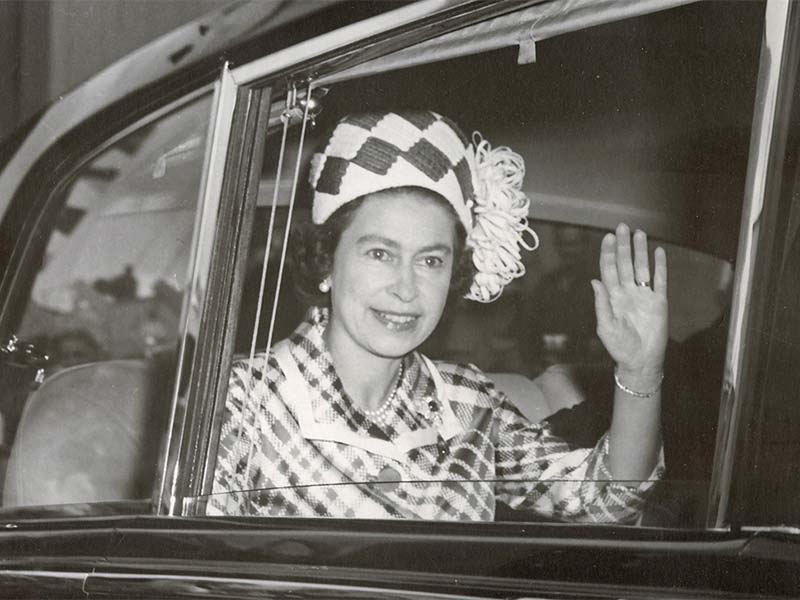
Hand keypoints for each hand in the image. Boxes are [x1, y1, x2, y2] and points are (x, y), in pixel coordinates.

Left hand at [591, 223, 667, 380]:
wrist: (640, 361)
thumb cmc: (619, 346)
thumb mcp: (605, 326)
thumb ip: (601, 303)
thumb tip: (594, 281)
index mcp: (612, 297)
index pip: (609, 270)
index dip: (608, 253)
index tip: (608, 237)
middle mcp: (627, 292)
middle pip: (624, 263)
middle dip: (623, 245)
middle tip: (622, 227)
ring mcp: (643, 295)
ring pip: (641, 267)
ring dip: (640, 251)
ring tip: (639, 233)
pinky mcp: (659, 302)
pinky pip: (660, 280)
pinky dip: (659, 266)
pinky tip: (658, 252)